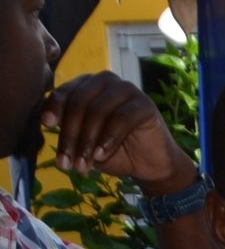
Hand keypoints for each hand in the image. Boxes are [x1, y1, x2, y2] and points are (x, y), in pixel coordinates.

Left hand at [44, 72, 194, 191]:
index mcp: (86, 86)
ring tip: (84, 165)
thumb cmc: (117, 152)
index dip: (54, 109)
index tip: (46, 126)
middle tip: (66, 162)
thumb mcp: (86, 143)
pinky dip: (108, 138)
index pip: (65, 93)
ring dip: (87, 140)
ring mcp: (125, 90)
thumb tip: (46, 125)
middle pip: (78, 103)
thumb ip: (69, 131)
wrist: (152, 166)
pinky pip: (120, 118)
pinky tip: (101, 155)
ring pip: (97, 110)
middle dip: (70, 135)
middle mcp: (104, 82)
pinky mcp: (144, 104)